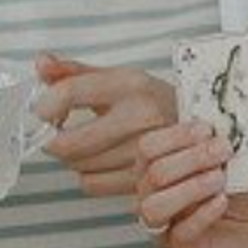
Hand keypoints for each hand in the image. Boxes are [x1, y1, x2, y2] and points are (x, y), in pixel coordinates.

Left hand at [35, 55, 178, 197]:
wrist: (204, 126)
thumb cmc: (154, 102)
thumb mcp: (119, 78)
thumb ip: (76, 71)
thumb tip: (42, 63)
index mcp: (131, 85)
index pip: (68, 94)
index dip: (44, 106)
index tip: (44, 110)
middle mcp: (140, 117)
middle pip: (66, 143)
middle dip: (56, 140)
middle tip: (62, 132)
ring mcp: (145, 150)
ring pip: (78, 165)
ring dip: (76, 159)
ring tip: (92, 145)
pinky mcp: (145, 177)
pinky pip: (93, 184)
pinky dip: (91, 176)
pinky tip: (104, 162)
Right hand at [133, 118, 247, 247]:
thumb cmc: (235, 193)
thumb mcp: (229, 161)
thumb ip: (218, 141)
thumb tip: (220, 114)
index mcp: (157, 168)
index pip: (147, 148)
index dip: (175, 136)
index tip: (207, 129)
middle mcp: (151, 195)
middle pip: (153, 173)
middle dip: (192, 158)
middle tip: (223, 150)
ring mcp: (162, 223)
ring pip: (154, 205)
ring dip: (191, 187)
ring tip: (220, 179)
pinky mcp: (179, 247)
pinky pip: (181, 232)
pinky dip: (203, 214)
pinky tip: (222, 201)